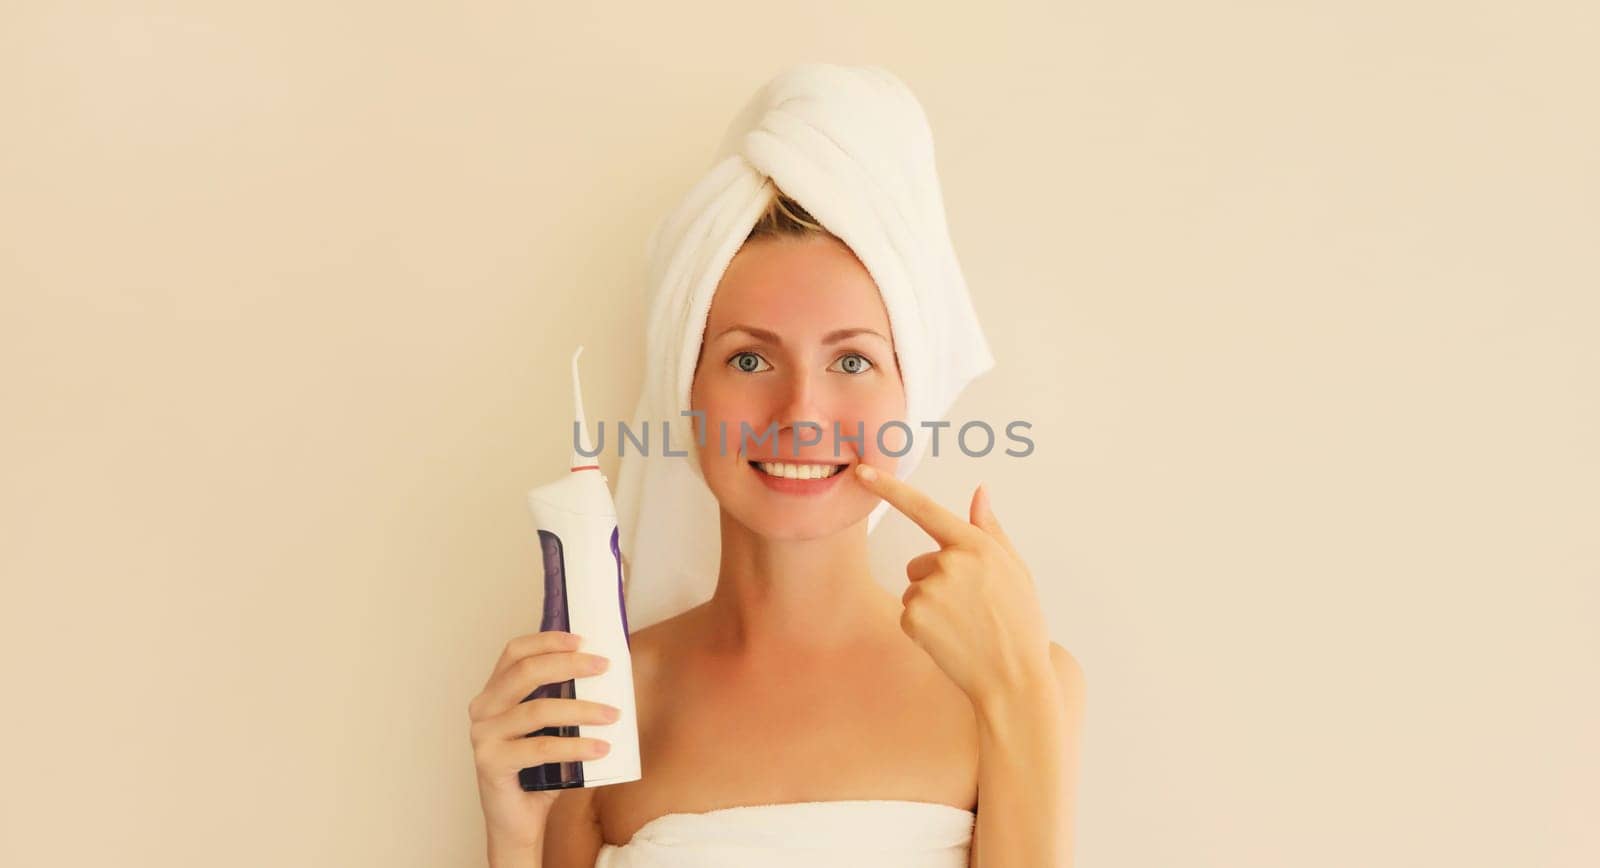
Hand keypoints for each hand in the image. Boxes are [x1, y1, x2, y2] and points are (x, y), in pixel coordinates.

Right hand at [467, 631, 618, 853]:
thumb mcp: (553, 729)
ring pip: (538, 709)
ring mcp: (483, 736)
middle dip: (569, 665)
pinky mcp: (490, 763)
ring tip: (612, 715)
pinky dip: (575, 746)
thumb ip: (565, 700)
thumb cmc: (539, 772)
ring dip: (581, 709)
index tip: (582, 639)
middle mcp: (483, 709)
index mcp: (494, 693)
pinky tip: (600, 749)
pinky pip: (540, 748)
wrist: (519, 822)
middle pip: (525, 672)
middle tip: (604, 667)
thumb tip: (609, 675)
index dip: (547, 640)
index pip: (515, 652)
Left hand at [853, 465, 1053, 709]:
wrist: (1015, 679)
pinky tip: (951, 640)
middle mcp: (950, 562)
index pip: (925, 508)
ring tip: (964, 626)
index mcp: (976, 545)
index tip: (861, 470)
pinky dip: (923, 627)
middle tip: (971, 609)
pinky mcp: (914, 617)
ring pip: (914, 588)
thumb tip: (980, 491)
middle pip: (920, 562)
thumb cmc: (1020, 624)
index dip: (889, 487)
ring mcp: (930, 590)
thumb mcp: (1015, 570)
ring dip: (931, 605)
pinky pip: (909, 613)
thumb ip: (991, 529)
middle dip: (937, 580)